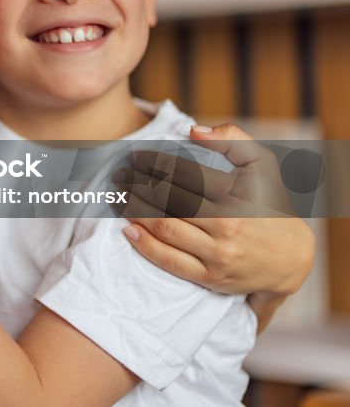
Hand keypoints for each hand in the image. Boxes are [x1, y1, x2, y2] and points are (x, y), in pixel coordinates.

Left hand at [117, 124, 314, 296]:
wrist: (290, 258)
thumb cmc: (270, 203)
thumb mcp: (263, 164)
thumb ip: (233, 138)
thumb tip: (192, 131)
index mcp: (237, 196)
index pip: (185, 174)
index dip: (155, 163)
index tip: (136, 156)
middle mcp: (227, 226)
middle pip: (169, 201)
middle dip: (138, 185)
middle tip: (118, 175)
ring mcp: (218, 255)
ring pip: (165, 229)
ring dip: (135, 210)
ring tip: (117, 196)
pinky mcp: (211, 278)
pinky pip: (170, 261)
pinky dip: (145, 245)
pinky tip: (128, 229)